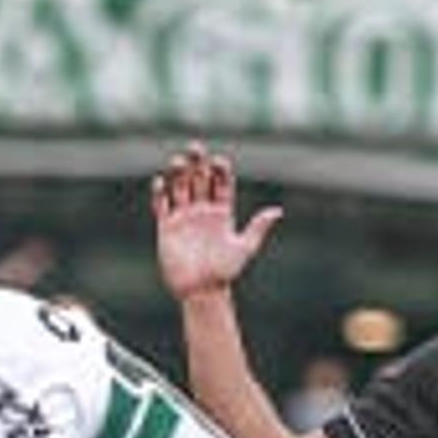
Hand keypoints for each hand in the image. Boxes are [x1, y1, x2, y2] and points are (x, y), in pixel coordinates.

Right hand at [151, 144, 281, 300]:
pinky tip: (160, 182)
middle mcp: (203, 211)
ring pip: (179, 187)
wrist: (201, 290)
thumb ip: (257, 227)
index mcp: (223, 212)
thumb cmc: (225, 272)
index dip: (220, 170)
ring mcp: (184, 217)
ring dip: (178, 172)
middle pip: (199, 179)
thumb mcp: (244, 248)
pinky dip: (159, 193)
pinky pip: (161, 205)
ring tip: (177, 161)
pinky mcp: (166, 227)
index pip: (221, 183)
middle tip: (195, 147)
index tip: (219, 161)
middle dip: (197, 162)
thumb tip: (277, 211)